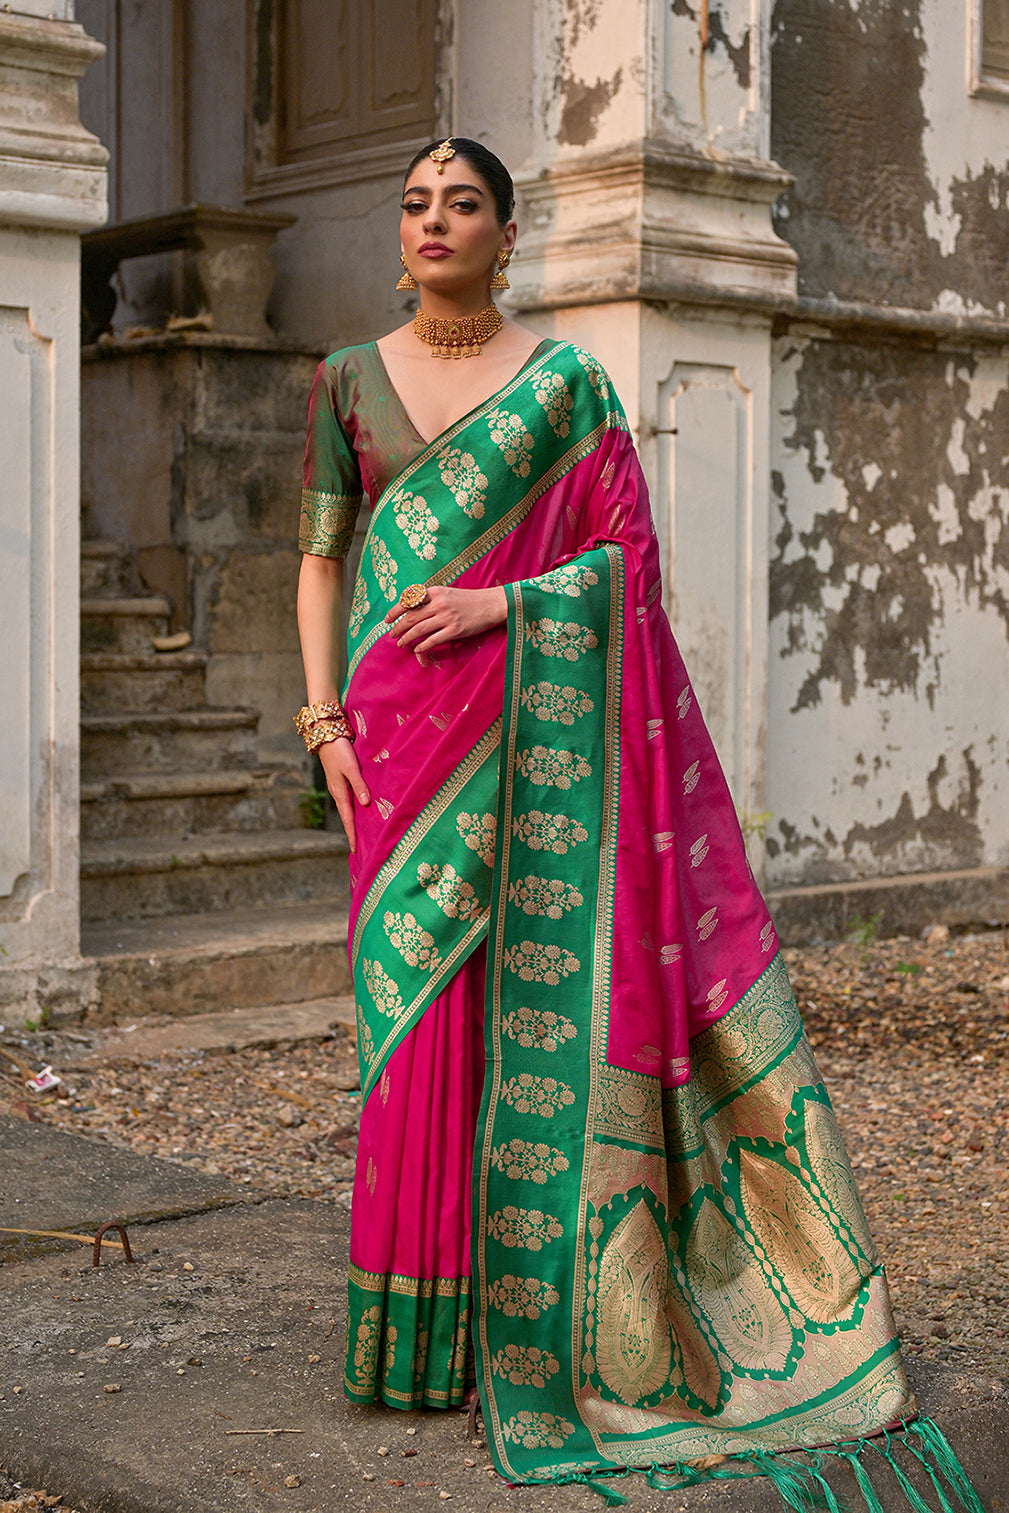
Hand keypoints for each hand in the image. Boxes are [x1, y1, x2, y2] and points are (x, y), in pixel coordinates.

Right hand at [318, 737, 370, 851]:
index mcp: (339, 792)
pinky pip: (348, 799)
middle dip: (352, 831)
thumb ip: (359, 785)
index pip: (348, 819)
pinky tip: (360, 808)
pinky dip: (354, 808)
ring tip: (361, 832)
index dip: (352, 834)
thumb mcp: (351, 768)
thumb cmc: (339, 751)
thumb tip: (366, 804)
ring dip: (353, 820)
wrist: (326, 734)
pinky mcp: (340, 779)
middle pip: (347, 816)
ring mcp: (338, 786)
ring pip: (348, 808)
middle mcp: (338, 792)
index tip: (355, 849)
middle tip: (359, 847)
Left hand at [385, 584, 506, 655]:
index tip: (387, 620)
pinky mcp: (455, 630)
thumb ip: (431, 599)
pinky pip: (433, 640)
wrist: (491, 604)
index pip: (408, 601)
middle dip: (398, 627)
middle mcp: (439, 603)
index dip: (395, 611)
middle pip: (411, 617)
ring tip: (400, 643)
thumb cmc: (469, 600)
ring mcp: (447, 617)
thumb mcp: (447, 593)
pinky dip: (422, 646)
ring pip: (419, 629)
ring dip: (406, 638)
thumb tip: (412, 611)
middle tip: (391, 635)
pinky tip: (417, 649)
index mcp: (435, 592)